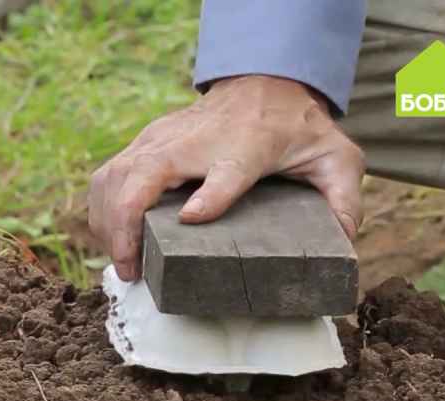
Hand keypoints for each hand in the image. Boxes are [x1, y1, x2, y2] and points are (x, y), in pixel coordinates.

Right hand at [89, 75, 365, 280]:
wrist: (263, 84)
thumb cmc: (294, 129)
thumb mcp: (335, 158)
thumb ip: (344, 198)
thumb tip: (344, 243)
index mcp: (244, 149)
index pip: (225, 172)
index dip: (211, 196)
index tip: (193, 218)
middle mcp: (194, 142)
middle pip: (142, 177)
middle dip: (126, 228)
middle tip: (134, 272)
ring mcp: (161, 140)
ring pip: (113, 178)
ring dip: (106, 224)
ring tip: (122, 264)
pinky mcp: (143, 144)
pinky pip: (106, 176)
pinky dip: (99, 210)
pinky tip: (108, 240)